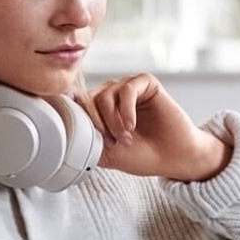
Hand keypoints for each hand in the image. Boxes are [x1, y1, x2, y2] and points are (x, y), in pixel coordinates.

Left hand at [77, 73, 232, 181]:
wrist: (174, 157)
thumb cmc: (142, 155)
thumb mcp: (105, 151)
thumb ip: (85, 135)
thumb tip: (65, 117)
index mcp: (100, 108)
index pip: (78, 104)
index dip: (83, 123)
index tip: (98, 143)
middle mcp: (113, 93)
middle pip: (89, 98)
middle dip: (98, 124)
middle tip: (114, 143)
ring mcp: (129, 86)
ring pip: (106, 94)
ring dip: (113, 120)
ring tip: (125, 137)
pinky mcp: (146, 83)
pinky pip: (127, 89)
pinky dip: (126, 110)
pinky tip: (132, 126)